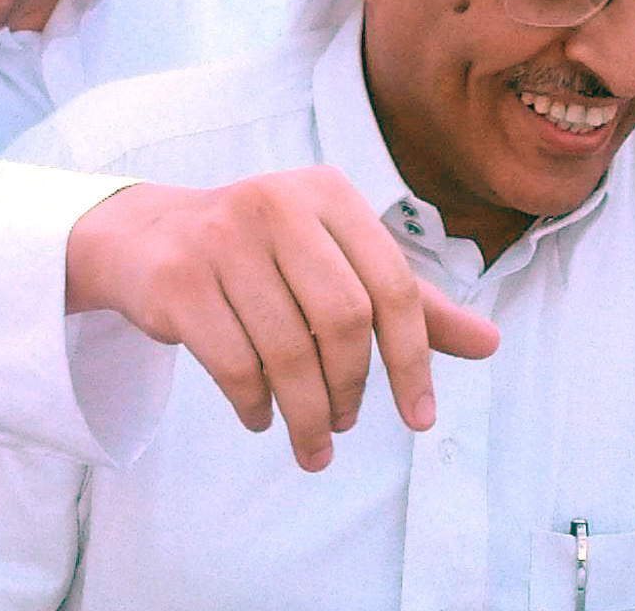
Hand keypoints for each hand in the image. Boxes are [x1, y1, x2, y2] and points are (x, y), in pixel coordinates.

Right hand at [65, 167, 500, 471]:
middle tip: (344, 427)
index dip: (414, 361)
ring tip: (312, 442)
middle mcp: (276, 203)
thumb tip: (490, 343)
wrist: (144, 238)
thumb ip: (409, 302)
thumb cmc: (259, 254)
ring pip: (287, 351)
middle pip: (343, 320)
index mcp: (328, 193)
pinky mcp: (177, 280)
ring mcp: (221, 238)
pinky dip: (257, 405)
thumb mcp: (334, 261)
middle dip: (352, 390)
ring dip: (306, 414)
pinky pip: (235, 365)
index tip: (419, 419)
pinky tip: (261, 416)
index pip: (394, 286)